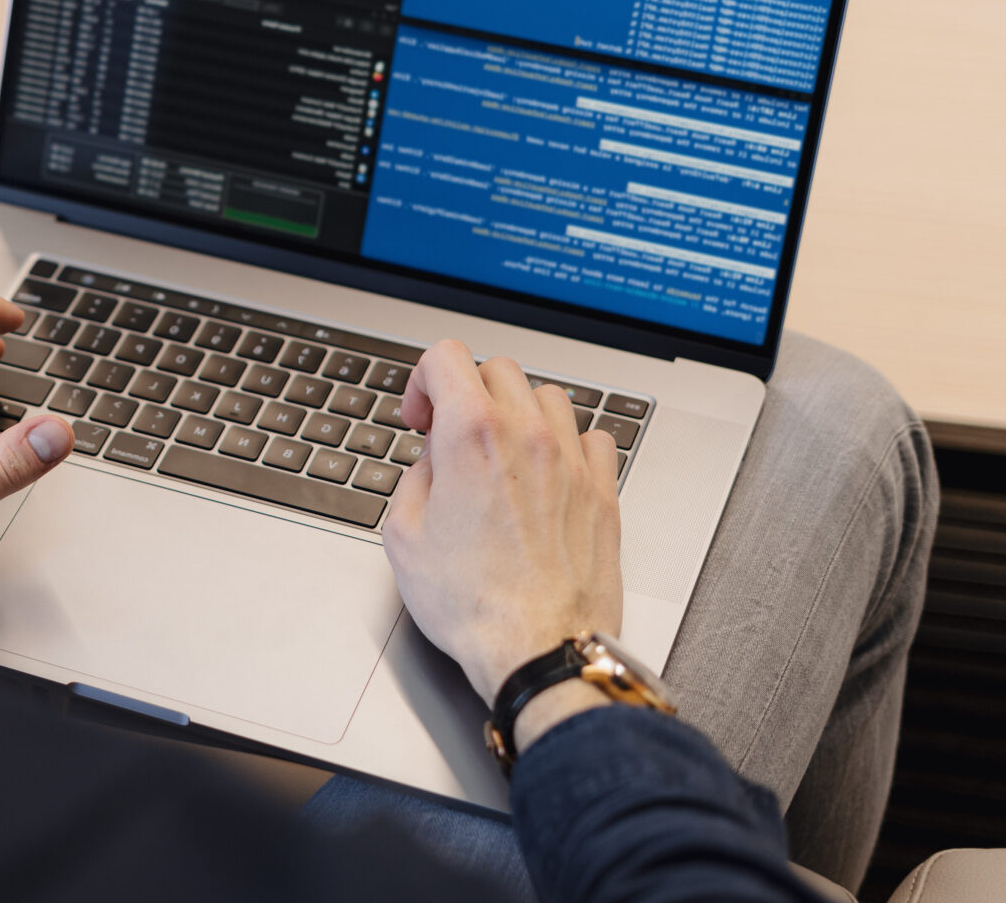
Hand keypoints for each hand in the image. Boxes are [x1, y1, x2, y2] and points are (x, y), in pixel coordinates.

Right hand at [381, 340, 622, 714]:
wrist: (536, 649)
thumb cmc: (473, 605)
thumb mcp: (403, 536)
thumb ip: (414, 479)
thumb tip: (431, 465)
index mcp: (472, 437)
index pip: (446, 356)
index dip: (422, 381)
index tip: (420, 416)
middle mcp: (528, 437)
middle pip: (498, 370)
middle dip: (467, 394)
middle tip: (452, 435)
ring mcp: (572, 463)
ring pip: (547, 397)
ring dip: (519, 413)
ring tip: (501, 452)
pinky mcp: (603, 494)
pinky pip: (593, 438)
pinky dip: (568, 444)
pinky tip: (548, 473)